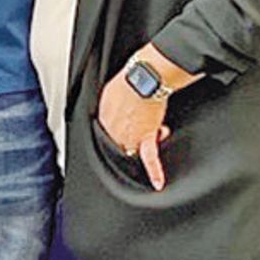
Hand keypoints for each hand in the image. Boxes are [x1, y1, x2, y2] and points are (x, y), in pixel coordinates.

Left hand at [97, 71, 170, 191]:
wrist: (144, 76)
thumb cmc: (129, 78)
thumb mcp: (109, 91)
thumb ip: (109, 104)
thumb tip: (112, 108)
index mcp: (102, 118)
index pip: (105, 134)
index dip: (116, 132)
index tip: (123, 129)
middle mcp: (113, 131)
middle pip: (117, 145)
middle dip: (128, 142)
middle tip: (137, 135)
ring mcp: (129, 136)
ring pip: (132, 151)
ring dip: (141, 148)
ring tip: (152, 138)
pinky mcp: (146, 137)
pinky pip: (150, 158)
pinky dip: (155, 171)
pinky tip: (158, 183)